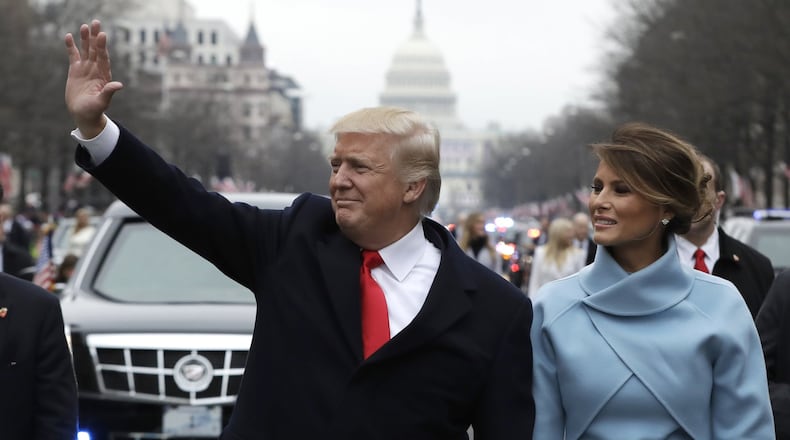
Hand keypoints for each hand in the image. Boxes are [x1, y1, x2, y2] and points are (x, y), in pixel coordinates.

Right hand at [64, 20, 123, 137]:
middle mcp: (96, 69)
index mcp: (103, 76)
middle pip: (95, 50)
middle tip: (95, 23)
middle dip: (95, 37)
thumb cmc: (94, 110)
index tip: (102, 35)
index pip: (103, 58)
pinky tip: (69, 36)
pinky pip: (73, 56)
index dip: (102, 46)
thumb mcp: (101, 102)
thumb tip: (119, 85)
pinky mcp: (75, 70)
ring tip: (84, 26)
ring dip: (84, 39)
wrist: (83, 114)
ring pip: (85, 50)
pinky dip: (71, 47)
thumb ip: (108, 92)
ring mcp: (86, 69)